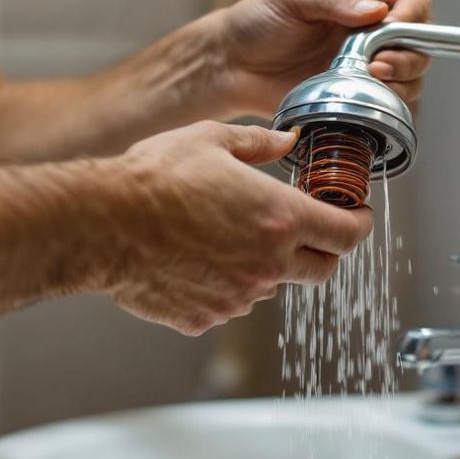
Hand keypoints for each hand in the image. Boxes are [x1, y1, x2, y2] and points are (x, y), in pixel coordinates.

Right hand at [105, 122, 372, 335]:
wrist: (101, 224)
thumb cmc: (152, 180)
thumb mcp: (211, 140)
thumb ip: (259, 144)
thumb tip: (285, 142)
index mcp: (280, 218)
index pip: (347, 233)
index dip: (358, 224)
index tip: (356, 217)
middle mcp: (268, 264)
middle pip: (322, 269)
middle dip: (323, 250)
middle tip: (309, 231)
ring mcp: (239, 298)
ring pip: (273, 286)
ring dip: (267, 265)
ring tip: (229, 236)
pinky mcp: (207, 318)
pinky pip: (231, 303)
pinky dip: (226, 285)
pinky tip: (198, 259)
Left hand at [215, 0, 432, 117]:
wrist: (231, 65)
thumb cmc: (256, 23)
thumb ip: (335, 1)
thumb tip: (377, 11)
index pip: (413, 3)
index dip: (411, 20)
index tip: (389, 35)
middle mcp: (371, 34)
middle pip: (419, 45)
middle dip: (407, 59)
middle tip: (377, 68)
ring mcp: (365, 69)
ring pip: (411, 81)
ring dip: (401, 87)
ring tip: (371, 87)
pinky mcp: (354, 100)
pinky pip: (388, 110)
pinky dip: (390, 113)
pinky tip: (370, 109)